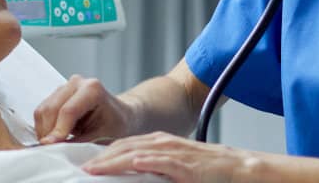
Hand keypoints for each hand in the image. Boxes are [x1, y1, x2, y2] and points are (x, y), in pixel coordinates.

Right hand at [33, 74, 136, 144]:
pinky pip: (42, 111)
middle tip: (49, 150)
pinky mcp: (57, 94)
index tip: (51, 147)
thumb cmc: (117, 125)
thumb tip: (54, 147)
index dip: (58, 130)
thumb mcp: (102, 136)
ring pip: (43, 109)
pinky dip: (43, 126)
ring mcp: (65, 86)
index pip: (68, 111)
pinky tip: (53, 137)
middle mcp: (77, 83)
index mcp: (92, 89)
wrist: (121, 115)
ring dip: (43, 130)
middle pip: (51, 108)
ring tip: (53, 145)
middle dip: (48, 132)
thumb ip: (79, 142)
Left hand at [81, 132, 257, 182]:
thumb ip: (151, 170)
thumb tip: (130, 175)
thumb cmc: (205, 170)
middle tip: (82, 167)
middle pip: (125, 147)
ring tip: (96, 168)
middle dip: (102, 157)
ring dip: (115, 160)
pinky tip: (132, 163)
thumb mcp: (172, 167)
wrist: (236, 167)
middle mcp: (162, 143)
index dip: (103, 153)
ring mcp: (174, 152)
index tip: (85, 162)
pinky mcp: (186, 165)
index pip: (123, 145)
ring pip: (137, 152)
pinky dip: (146, 162)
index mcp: (157, 143)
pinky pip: (163, 162)